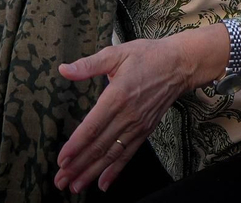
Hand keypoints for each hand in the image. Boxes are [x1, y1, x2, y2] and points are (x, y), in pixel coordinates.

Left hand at [54, 36, 203, 193]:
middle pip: (99, 146)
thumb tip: (64, 69)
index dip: (76, 145)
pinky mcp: (145, 131)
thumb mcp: (116, 54)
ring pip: (112, 155)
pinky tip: (103, 183)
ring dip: (93, 172)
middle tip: (60, 181)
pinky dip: (115, 170)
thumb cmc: (147, 56)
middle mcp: (127, 115)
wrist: (180, 65)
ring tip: (76, 186)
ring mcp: (138, 126)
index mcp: (117, 96)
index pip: (93, 127)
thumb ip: (88, 64)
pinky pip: (128, 154)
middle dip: (78, 166)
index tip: (62, 159)